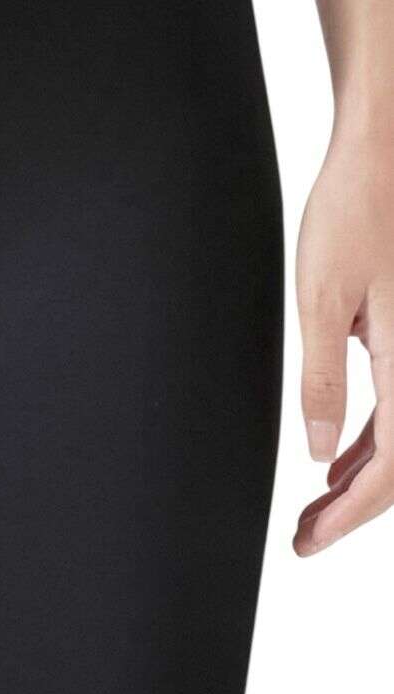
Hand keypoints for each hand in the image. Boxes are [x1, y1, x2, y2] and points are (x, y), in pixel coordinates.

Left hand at [294, 127, 393, 554]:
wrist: (383, 154)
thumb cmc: (352, 211)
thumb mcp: (321, 297)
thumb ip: (321, 378)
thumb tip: (317, 453)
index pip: (392, 465)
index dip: (352, 513)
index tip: (312, 539)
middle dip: (355, 507)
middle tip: (307, 537)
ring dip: (362, 476)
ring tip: (317, 507)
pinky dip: (371, 439)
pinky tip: (338, 454)